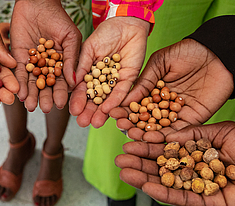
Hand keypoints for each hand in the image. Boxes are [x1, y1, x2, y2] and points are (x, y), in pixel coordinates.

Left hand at [11, 0, 81, 112]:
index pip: (62, 82)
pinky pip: (20, 72)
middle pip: (47, 86)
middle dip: (46, 98)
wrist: (38, 3)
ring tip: (31, 106)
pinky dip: (20, 83)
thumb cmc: (58, 18)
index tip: (62, 104)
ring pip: (33, 82)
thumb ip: (72, 59)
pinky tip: (20, 94)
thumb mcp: (71, 38)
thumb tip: (74, 82)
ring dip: (32, 95)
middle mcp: (47, 66)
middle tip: (46, 108)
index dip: (62, 93)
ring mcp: (33, 63)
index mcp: (62, 64)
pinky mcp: (19, 58)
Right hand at [70, 17, 149, 126]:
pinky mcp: (129, 79)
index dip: (78, 101)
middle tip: (82, 123)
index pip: (82, 90)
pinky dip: (115, 101)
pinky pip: (122, 92)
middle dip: (88, 111)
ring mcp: (115, 81)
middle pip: (94, 99)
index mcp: (89, 74)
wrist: (126, 24)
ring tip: (94, 123)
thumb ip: (81, 65)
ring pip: (107, 99)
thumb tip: (71, 83)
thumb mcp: (89, 49)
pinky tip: (108, 110)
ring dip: (101, 112)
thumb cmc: (105, 33)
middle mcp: (101, 81)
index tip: (73, 111)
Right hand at [110, 39, 233, 141]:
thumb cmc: (187, 52)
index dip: (123, 109)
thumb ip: (144, 81)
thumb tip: (125, 100)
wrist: (217, 53)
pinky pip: (178, 131)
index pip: (135, 103)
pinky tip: (153, 138)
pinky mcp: (192, 119)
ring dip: (145, 133)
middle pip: (144, 118)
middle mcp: (162, 103)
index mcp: (152, 90)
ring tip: (134, 135)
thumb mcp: (160, 62)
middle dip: (132, 124)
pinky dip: (166, 136)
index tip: (113, 113)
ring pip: (158, 127)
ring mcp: (176, 112)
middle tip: (122, 127)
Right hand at [115, 122, 234, 205]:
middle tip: (119, 158)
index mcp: (198, 152)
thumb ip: (193, 133)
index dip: (148, 146)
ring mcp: (200, 187)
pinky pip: (182, 199)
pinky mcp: (207, 204)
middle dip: (140, 162)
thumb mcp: (222, 132)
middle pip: (163, 166)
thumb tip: (167, 134)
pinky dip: (163, 193)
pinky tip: (145, 185)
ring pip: (168, 183)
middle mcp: (196, 169)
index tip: (129, 142)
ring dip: (143, 178)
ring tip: (123, 171)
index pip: (168, 149)